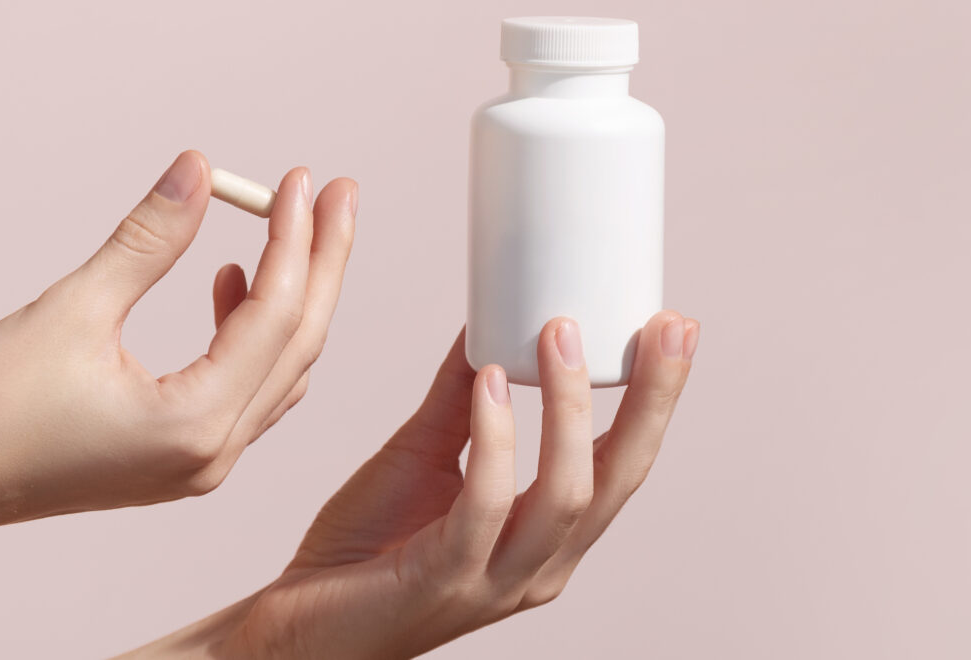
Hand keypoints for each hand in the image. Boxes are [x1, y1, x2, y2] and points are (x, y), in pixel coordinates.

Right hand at [0, 151, 355, 641]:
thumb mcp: (74, 308)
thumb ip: (148, 241)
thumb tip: (200, 170)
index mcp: (195, 426)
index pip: (276, 317)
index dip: (296, 240)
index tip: (305, 180)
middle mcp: (213, 455)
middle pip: (298, 343)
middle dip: (320, 262)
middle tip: (336, 192)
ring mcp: (200, 465)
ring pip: (279, 368)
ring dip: (290, 296)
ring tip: (291, 225)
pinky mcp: (180, 460)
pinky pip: (245, 389)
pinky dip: (250, 333)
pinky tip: (228, 283)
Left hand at [136, 312, 698, 657]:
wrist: (296, 626)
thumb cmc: (363, 551)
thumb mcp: (426, 455)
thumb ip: (462, 400)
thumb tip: (488, 322)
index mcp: (547, 536)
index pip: (624, 464)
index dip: (656, 400)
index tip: (674, 328)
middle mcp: (542, 565)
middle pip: (621, 479)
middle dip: (651, 401)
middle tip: (663, 328)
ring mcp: (499, 579)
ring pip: (567, 494)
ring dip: (569, 408)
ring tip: (560, 334)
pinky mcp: (447, 580)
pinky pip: (488, 505)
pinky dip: (497, 439)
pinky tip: (488, 383)